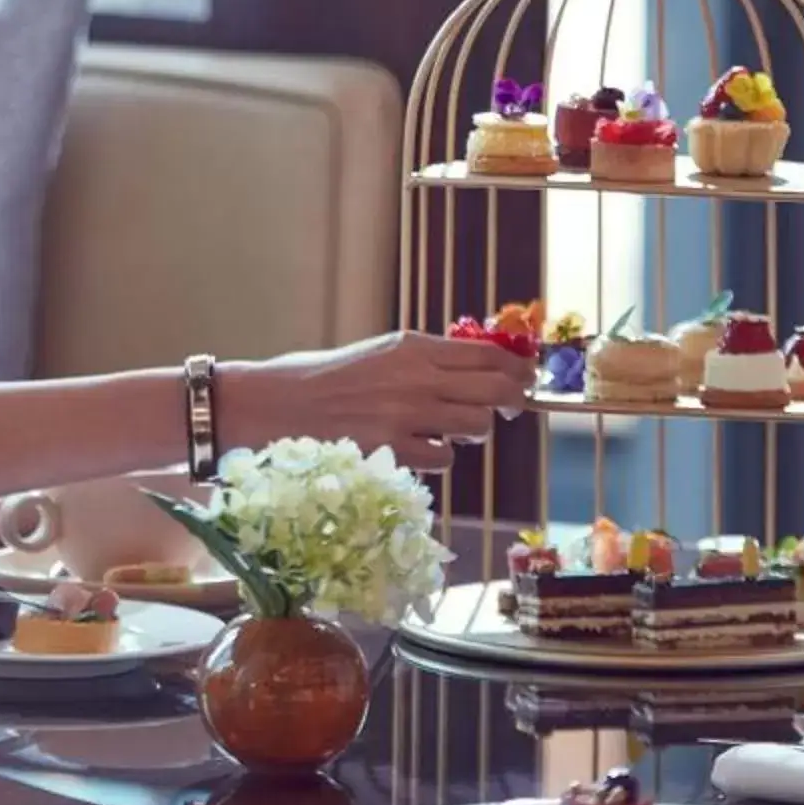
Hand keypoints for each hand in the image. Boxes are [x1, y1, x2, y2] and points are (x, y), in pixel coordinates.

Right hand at [229, 330, 532, 470]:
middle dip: (513, 399)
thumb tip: (474, 371)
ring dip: (475, 430)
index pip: (486, 354)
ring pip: (476, 425)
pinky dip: (440, 456)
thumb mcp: (377, 353)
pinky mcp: (392, 449)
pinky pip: (443, 458)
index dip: (517, 367)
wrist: (275, 405)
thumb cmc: (323, 378)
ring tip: (457, 429)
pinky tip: (422, 449)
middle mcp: (416, 376)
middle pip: (494, 388)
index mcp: (412, 346)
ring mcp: (406, 415)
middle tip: (514, 407)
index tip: (528, 376)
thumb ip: (423, 361)